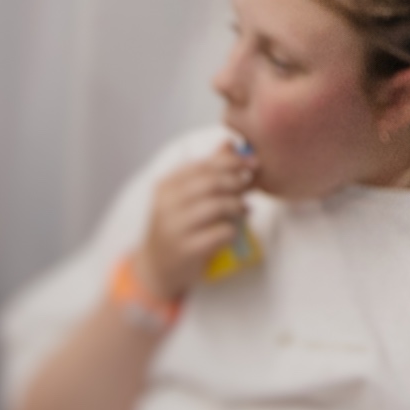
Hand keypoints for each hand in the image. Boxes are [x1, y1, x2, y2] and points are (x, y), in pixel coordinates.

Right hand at [136, 139, 253, 304]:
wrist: (157, 267)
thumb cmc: (177, 226)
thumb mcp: (185, 197)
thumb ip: (208, 170)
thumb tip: (230, 143)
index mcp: (166, 186)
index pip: (203, 165)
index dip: (232, 161)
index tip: (253, 163)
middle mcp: (166, 205)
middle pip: (212, 183)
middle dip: (237, 181)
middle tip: (250, 186)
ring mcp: (174, 228)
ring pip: (218, 206)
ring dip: (238, 205)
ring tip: (244, 208)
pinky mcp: (186, 250)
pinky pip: (221, 232)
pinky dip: (233, 228)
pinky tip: (233, 230)